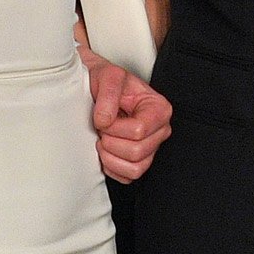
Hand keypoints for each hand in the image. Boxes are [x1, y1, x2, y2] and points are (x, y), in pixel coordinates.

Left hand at [83, 49, 172, 183]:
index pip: (139, 131)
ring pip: (135, 169)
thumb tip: (105, 120)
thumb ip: (108, 93)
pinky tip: (106, 151)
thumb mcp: (107, 75)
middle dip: (111, 142)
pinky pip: (127, 177)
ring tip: (103, 139)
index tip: (105, 118)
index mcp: (159, 109)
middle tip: (102, 129)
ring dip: (111, 157)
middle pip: (137, 152)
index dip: (116, 128)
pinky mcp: (138, 161)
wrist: (94, 88)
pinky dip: (111, 167)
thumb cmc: (105, 81)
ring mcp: (150, 148)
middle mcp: (159, 130)